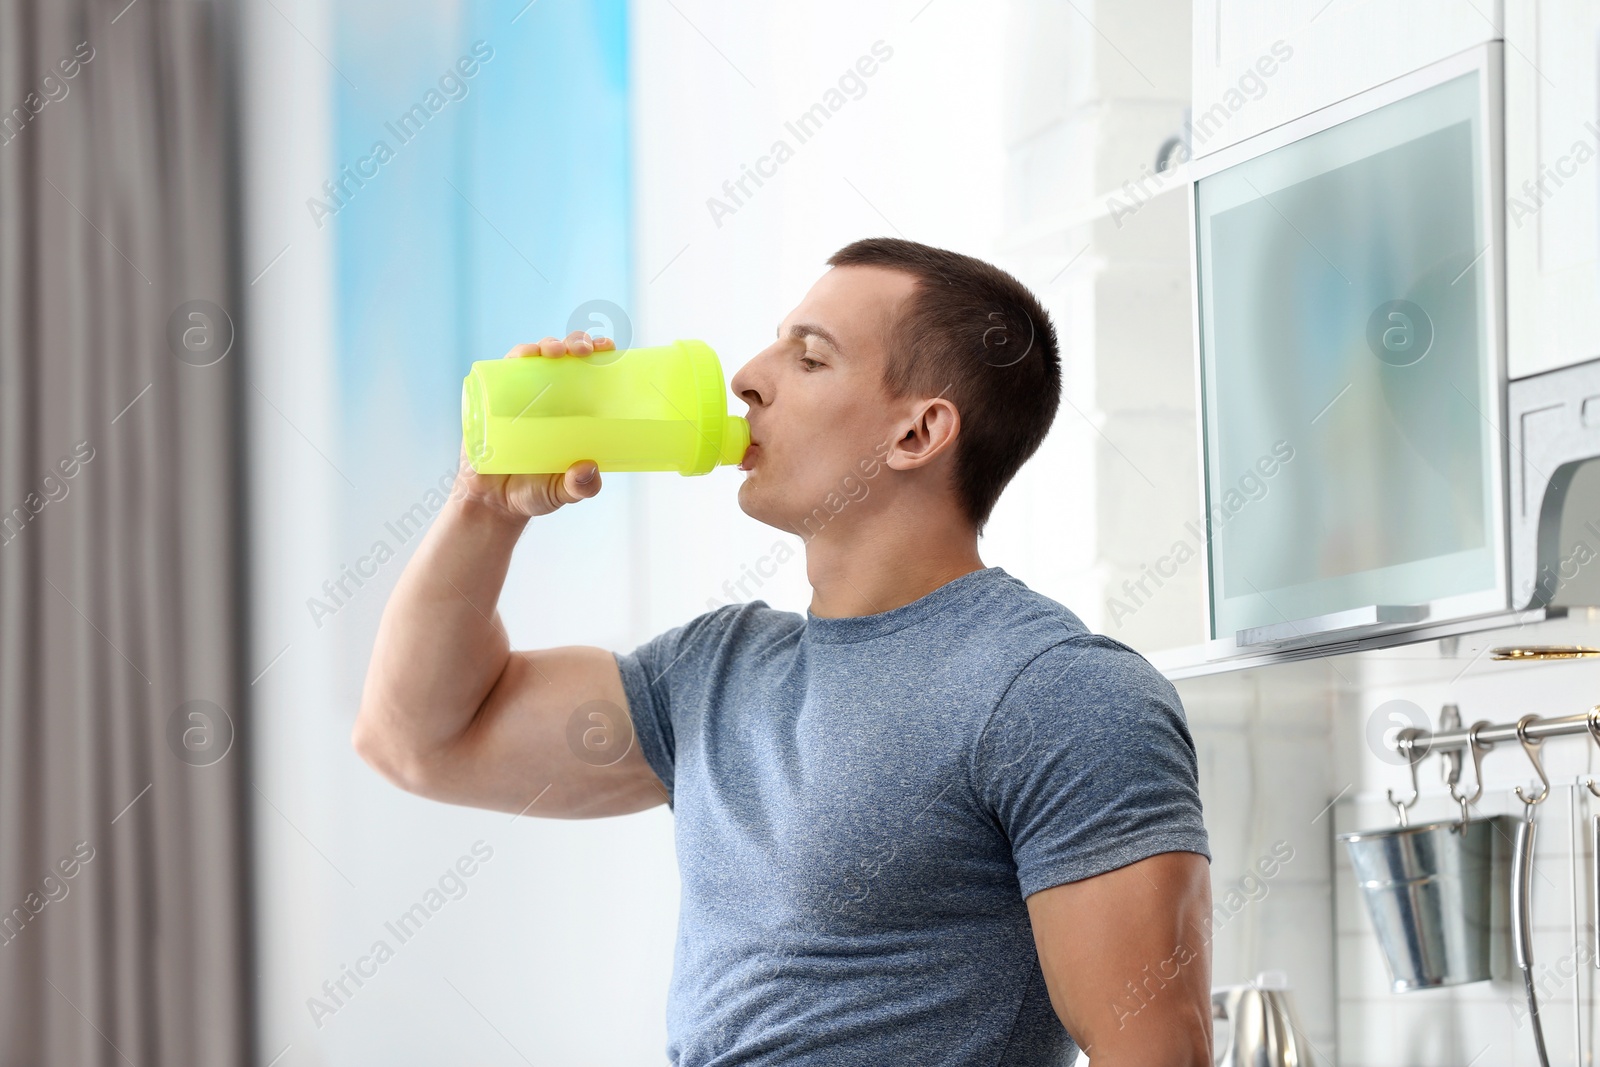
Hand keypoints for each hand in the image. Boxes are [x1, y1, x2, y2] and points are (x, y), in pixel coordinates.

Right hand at [452, 331, 617, 519]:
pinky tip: (524, 355)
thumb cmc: (535, 492)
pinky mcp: (494, 398)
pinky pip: (503, 369)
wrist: (491, 502)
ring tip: (553, 352)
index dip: (600, 353)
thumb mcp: (563, 492)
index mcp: (574, 411)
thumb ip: (580, 486)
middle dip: (575, 342)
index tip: (608, 348)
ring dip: (546, 345)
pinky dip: (515, 357)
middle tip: (583, 351)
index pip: (591, 372)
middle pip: (565, 356)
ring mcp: (520, 394)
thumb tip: (589, 468)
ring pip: (535, 356)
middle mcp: (549, 396)